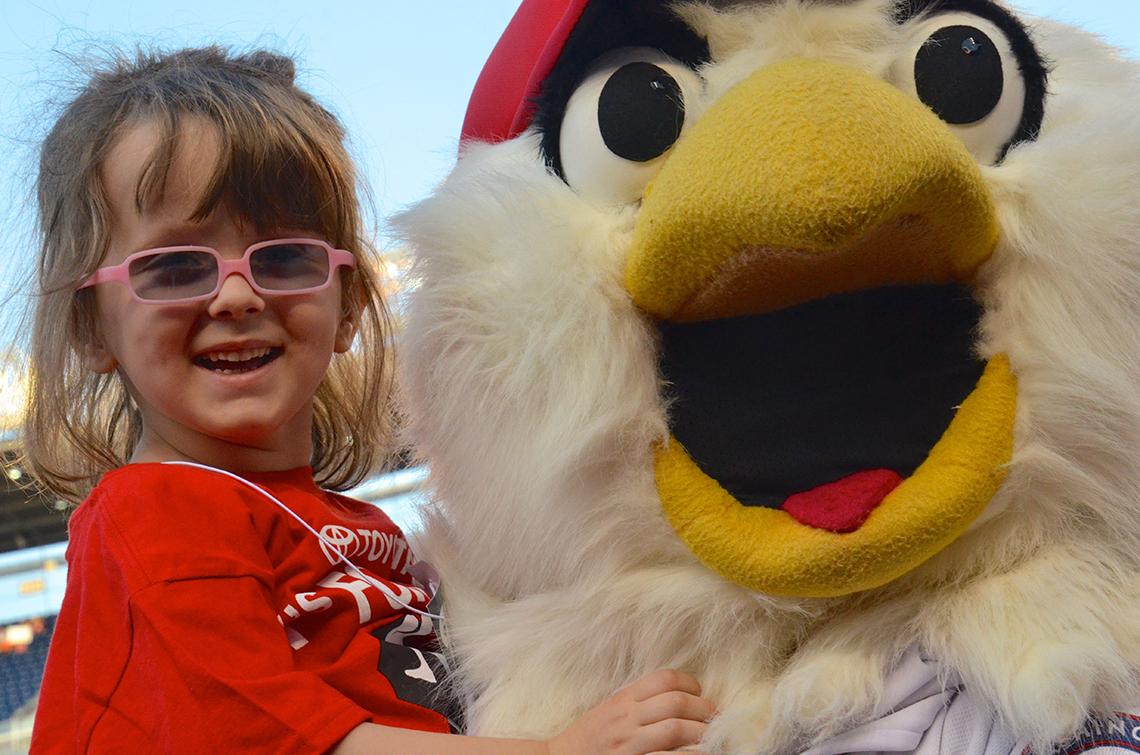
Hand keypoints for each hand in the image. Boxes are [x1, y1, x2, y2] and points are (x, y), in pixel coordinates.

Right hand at [547, 669, 714, 754]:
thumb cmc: (589, 737)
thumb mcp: (610, 709)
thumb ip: (638, 700)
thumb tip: (678, 695)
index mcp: (624, 698)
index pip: (664, 678)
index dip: (690, 683)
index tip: (700, 693)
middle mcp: (626, 717)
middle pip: (676, 702)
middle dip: (704, 709)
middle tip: (715, 718)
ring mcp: (628, 742)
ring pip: (675, 729)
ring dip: (700, 733)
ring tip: (711, 738)